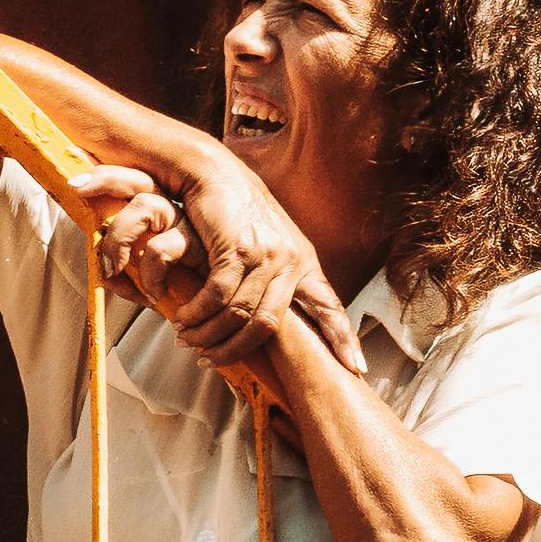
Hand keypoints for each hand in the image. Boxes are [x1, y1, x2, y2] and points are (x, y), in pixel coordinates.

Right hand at [72, 159, 357, 384]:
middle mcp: (291, 261)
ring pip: (240, 315)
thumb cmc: (235, 211)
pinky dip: (198, 313)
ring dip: (209, 334)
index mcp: (304, 262)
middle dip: (236, 350)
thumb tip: (270, 312)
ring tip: (187, 340)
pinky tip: (183, 318)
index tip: (357, 368)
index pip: (329, 306)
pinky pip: (218, 296)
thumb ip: (274, 275)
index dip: (343, 338)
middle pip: (271, 326)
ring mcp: (266, 255)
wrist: (214, 173)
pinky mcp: (237, 249)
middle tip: (209, 360)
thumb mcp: (266, 243)